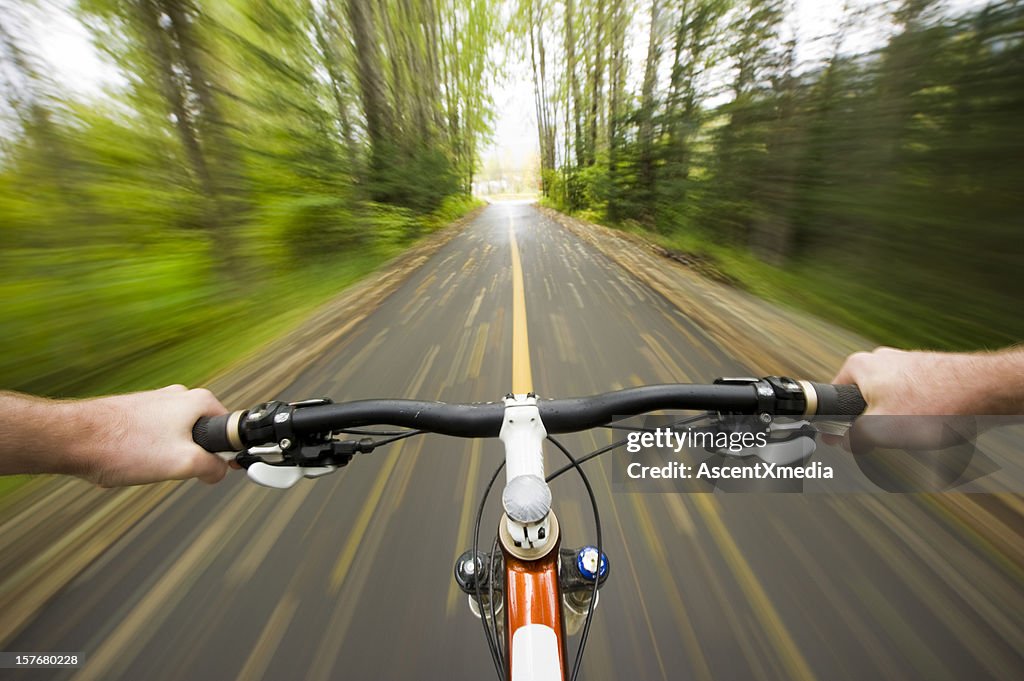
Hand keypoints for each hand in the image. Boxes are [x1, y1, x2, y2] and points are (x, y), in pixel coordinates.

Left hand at [69, 385, 230, 486]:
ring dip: (166, 455)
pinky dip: (146, 452)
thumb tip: (220, 471)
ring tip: (144, 463)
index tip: (211, 470)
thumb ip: (213, 467)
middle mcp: (179, 396)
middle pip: (204, 435)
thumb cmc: (123, 446)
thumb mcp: (183, 463)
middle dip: (191, 457)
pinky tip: (130, 460)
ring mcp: (156, 402)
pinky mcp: (136, 412)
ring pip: (178, 438)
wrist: (72, 438)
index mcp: (199, 401)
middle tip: (171, 468)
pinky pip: (155, 437)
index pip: (230, 431)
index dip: (225, 455)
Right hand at [827, 346, 1023, 452]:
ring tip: (916, 435)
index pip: (831, 397)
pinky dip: (919, 417)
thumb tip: (843, 443)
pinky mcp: (927, 372)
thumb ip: (852, 438)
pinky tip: (932, 428)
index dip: (834, 422)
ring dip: (898, 424)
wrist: (984, 389)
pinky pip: (912, 402)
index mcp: (859, 366)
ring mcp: (905, 364)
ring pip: (889, 404)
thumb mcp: (879, 430)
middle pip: (862, 402)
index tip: (843, 439)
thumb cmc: (933, 404)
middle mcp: (879, 360)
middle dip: (871, 426)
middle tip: (884, 443)